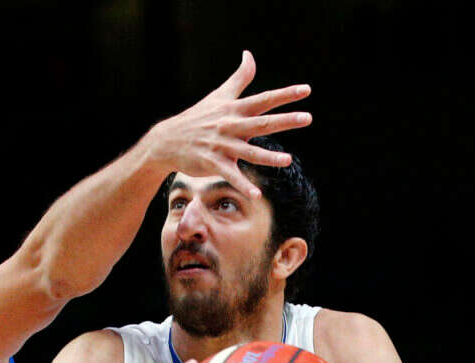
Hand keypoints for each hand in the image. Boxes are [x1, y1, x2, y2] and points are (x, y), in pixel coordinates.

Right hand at [143, 50, 311, 197]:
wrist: (167, 140)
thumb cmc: (197, 117)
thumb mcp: (218, 95)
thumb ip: (240, 77)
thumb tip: (249, 54)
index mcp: (234, 110)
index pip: (264, 100)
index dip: (285, 95)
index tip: (306, 90)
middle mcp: (230, 126)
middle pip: (262, 123)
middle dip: (285, 120)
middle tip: (307, 118)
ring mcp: (221, 145)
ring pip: (249, 152)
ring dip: (269, 157)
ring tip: (288, 160)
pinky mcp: (212, 163)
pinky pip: (230, 175)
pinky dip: (243, 185)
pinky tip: (256, 195)